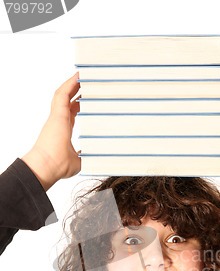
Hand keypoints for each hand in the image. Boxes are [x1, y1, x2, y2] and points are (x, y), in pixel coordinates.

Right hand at [22, 73, 80, 190]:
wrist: (47, 166)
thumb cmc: (58, 166)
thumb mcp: (78, 160)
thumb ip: (85, 155)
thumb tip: (92, 156)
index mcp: (63, 130)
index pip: (71, 113)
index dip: (78, 105)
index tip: (85, 101)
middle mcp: (58, 121)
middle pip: (67, 101)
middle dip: (76, 91)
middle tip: (86, 83)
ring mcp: (56, 116)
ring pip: (64, 94)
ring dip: (72, 84)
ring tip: (82, 75)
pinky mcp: (57, 114)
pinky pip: (63, 93)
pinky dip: (70, 84)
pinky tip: (78, 76)